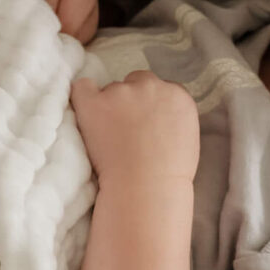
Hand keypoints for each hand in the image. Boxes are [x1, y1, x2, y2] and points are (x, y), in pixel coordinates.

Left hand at [70, 71, 198, 184]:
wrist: (147, 188)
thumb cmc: (170, 175)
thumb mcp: (187, 138)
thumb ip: (173, 116)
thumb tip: (159, 115)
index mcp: (177, 94)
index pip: (157, 86)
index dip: (148, 104)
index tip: (142, 122)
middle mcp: (151, 86)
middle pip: (136, 81)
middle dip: (130, 99)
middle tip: (123, 126)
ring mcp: (122, 92)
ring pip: (111, 89)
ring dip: (109, 105)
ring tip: (108, 135)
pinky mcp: (95, 102)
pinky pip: (82, 87)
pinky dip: (83, 97)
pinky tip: (85, 112)